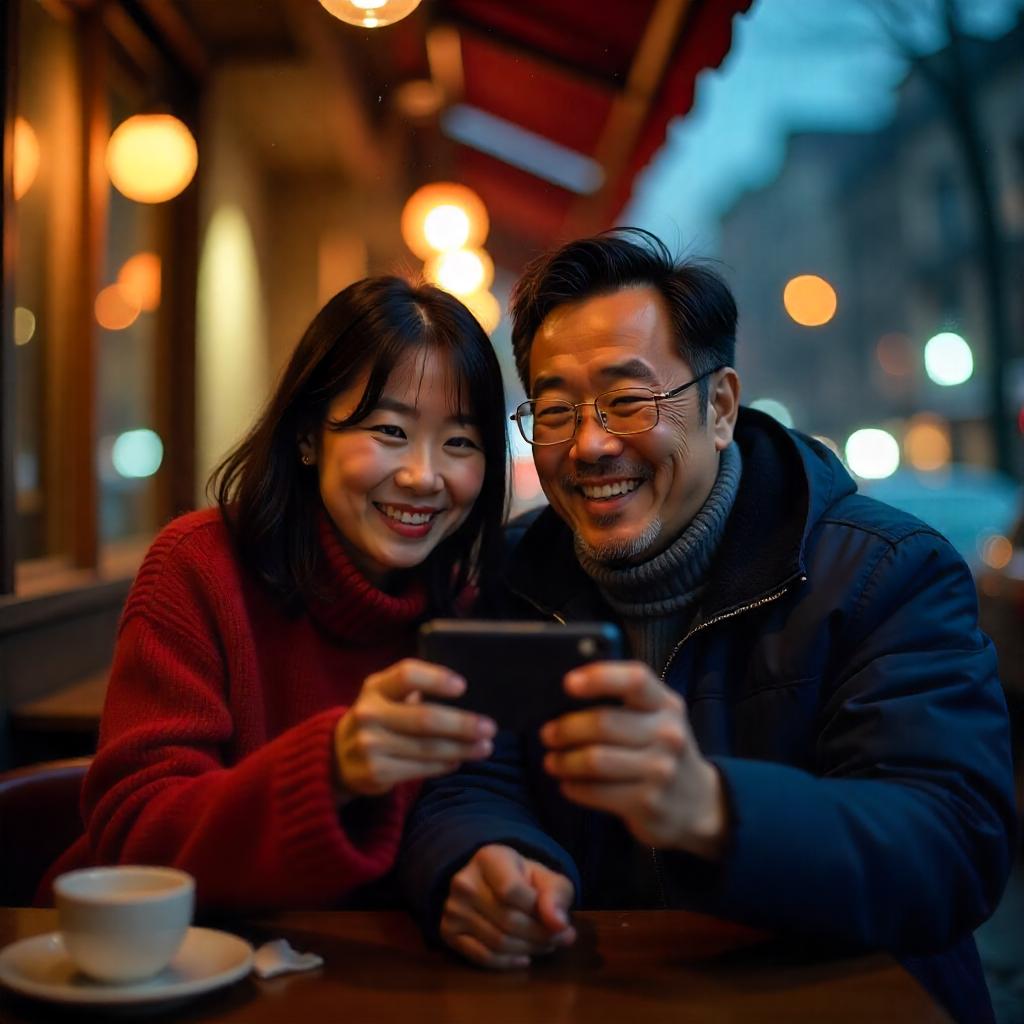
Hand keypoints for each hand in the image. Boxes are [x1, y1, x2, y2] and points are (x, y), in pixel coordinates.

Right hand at [333, 659, 495, 799]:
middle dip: (462, 724)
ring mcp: (370, 745)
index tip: (462, 687)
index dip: (436, 679)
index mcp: (375, 687)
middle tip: (490, 728)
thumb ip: (414, 689)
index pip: (406, 674)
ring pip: (427, 748)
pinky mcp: (376, 772)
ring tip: (485, 747)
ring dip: (461, 749)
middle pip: (424, 719)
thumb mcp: (385, 695)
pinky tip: (458, 760)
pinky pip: (420, 768)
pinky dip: (445, 765)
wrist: (336, 757)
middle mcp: (369, 714)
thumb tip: (464, 693)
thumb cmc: (378, 717)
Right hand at [441, 844, 575, 968]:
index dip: (540, 913)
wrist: (490, 882)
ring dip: (528, 950)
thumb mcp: (546, 878)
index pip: (513, 891)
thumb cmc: (522, 879)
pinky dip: (507, 963)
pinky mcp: (447, 931)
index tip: (563, 924)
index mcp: (488, 858)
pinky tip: (523, 958)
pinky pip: (481, 957)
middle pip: (508, 920)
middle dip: (540, 936)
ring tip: (545, 947)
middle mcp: (463, 881)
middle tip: (560, 941)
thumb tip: (560, 925)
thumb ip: (557, 895)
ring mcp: (452, 907)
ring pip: (497, 942)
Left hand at [540, 661, 727, 858]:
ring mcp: (660, 771)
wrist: (700, 803)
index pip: (635, 680)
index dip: (600, 677)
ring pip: (594, 760)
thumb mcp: (658, 718)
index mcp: (667, 705)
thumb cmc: (663, 749)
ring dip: (564, 761)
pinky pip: (596, 792)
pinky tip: (567, 784)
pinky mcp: (648, 803)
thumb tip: (568, 691)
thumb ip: (624, 701)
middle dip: (566, 729)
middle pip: (603, 724)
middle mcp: (668, 734)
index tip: (568, 684)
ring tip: (552, 761)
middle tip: (548, 735)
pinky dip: (574, 787)